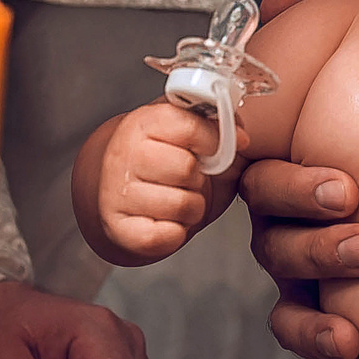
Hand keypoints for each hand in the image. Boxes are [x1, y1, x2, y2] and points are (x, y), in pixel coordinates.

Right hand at [94, 103, 218, 260]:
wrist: (127, 199)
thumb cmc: (167, 167)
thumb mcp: (193, 138)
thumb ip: (220, 128)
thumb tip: (241, 137)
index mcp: (143, 123)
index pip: (189, 126)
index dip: (215, 141)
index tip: (223, 148)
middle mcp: (124, 154)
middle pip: (186, 169)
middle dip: (199, 179)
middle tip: (189, 180)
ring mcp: (117, 192)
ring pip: (182, 205)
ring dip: (192, 208)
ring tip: (178, 200)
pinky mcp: (119, 229)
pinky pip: (168, 236)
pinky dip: (176, 233)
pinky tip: (166, 222)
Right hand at [239, 0, 358, 358]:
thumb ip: (318, 38)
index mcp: (302, 173)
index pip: (273, 185)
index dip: (299, 189)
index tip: (348, 189)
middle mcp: (301, 230)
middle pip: (281, 249)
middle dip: (319, 253)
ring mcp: (321, 286)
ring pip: (295, 314)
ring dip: (315, 332)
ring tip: (352, 342)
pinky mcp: (349, 337)